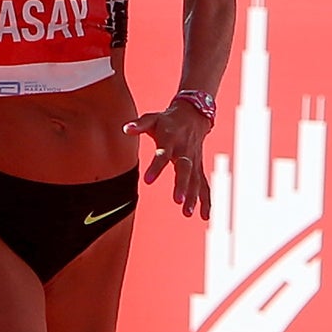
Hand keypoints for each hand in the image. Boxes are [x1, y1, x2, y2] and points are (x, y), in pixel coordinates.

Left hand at [124, 101, 214, 218]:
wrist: (193, 115)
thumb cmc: (167, 120)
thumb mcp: (153, 118)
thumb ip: (140, 124)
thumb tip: (126, 129)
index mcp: (171, 140)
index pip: (163, 154)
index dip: (156, 167)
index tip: (147, 181)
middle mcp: (184, 151)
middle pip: (185, 169)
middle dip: (182, 185)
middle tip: (177, 201)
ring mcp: (194, 160)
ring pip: (196, 179)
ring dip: (193, 196)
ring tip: (187, 213)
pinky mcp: (199, 167)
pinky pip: (204, 184)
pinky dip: (206, 200)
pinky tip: (204, 216)